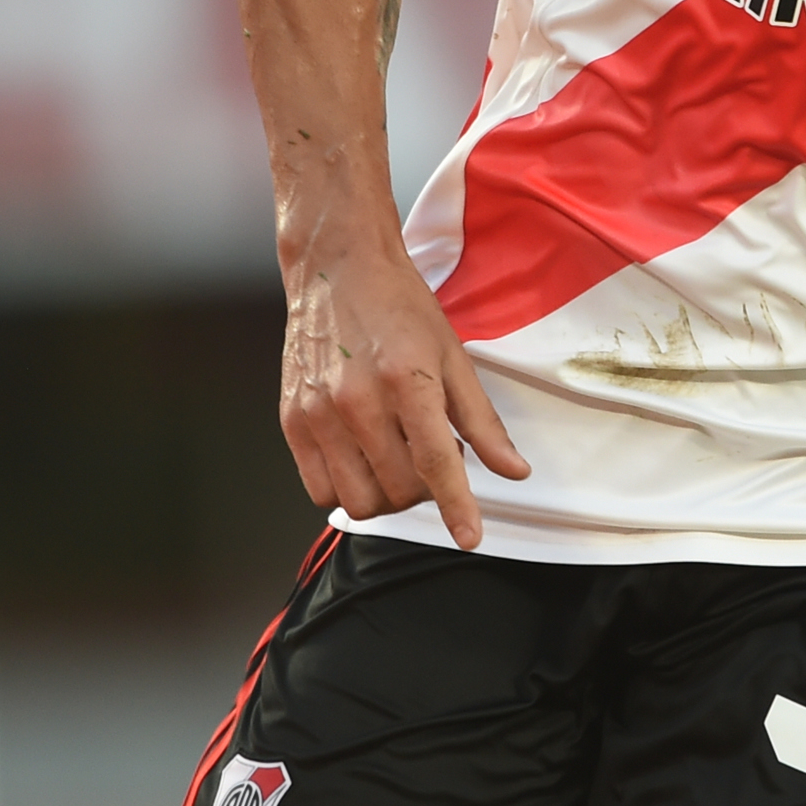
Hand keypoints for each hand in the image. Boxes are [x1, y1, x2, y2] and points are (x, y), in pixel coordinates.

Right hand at [278, 230, 530, 549]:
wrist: (337, 268)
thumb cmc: (399, 306)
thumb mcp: (453, 356)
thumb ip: (482, 421)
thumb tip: (512, 470)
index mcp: (407, 380)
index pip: (436, 463)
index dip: (456, 507)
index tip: (469, 536)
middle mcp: (358, 401)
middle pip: (398, 490)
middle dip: (425, 492)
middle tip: (433, 460)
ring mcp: (319, 414)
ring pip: (357, 500)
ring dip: (386, 497)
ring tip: (398, 462)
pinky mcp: (292, 421)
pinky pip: (319, 488)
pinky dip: (347, 490)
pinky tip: (364, 461)